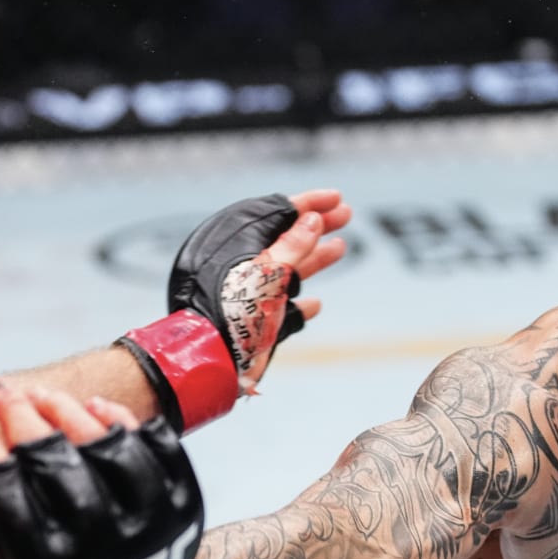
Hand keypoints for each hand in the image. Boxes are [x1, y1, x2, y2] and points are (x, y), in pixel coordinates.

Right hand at [0, 389, 141, 558]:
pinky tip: (94, 407)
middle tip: (0, 395)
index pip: (3, 486)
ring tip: (42, 397)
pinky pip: (156, 448)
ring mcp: (145, 526)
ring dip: (68, 410)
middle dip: (18, 415)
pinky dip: (124, 421)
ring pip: (104, 444)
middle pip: (51, 458)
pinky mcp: (179, 511)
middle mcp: (97, 546)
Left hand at [169, 189, 350, 393]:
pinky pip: (280, 311)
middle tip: (347, 214)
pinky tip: (315, 304)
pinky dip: (298, 306)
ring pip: (285, 272)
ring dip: (314, 259)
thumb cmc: (235, 312)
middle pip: (284, 239)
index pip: (277, 214)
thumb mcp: (269, 273)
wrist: (210, 361)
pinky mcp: (253, 326)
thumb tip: (311, 218)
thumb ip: (292, 246)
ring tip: (340, 247)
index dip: (309, 203)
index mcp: (239, 247)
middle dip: (316, 226)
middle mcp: (243, 269)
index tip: (337, 197)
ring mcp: (248, 297)